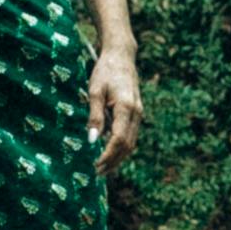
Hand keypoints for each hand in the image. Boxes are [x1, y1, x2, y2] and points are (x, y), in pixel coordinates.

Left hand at [86, 45, 141, 172]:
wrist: (121, 57)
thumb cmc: (105, 72)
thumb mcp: (95, 91)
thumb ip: (94, 116)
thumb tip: (92, 140)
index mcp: (126, 108)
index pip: (119, 139)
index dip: (108, 155)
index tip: (96, 165)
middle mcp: (136, 113)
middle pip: (127, 146)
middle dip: (113, 161)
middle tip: (97, 172)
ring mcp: (139, 114)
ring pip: (131, 143)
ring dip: (118, 157)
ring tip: (103, 168)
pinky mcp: (137, 113)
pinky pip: (131, 135)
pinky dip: (121, 148)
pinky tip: (110, 153)